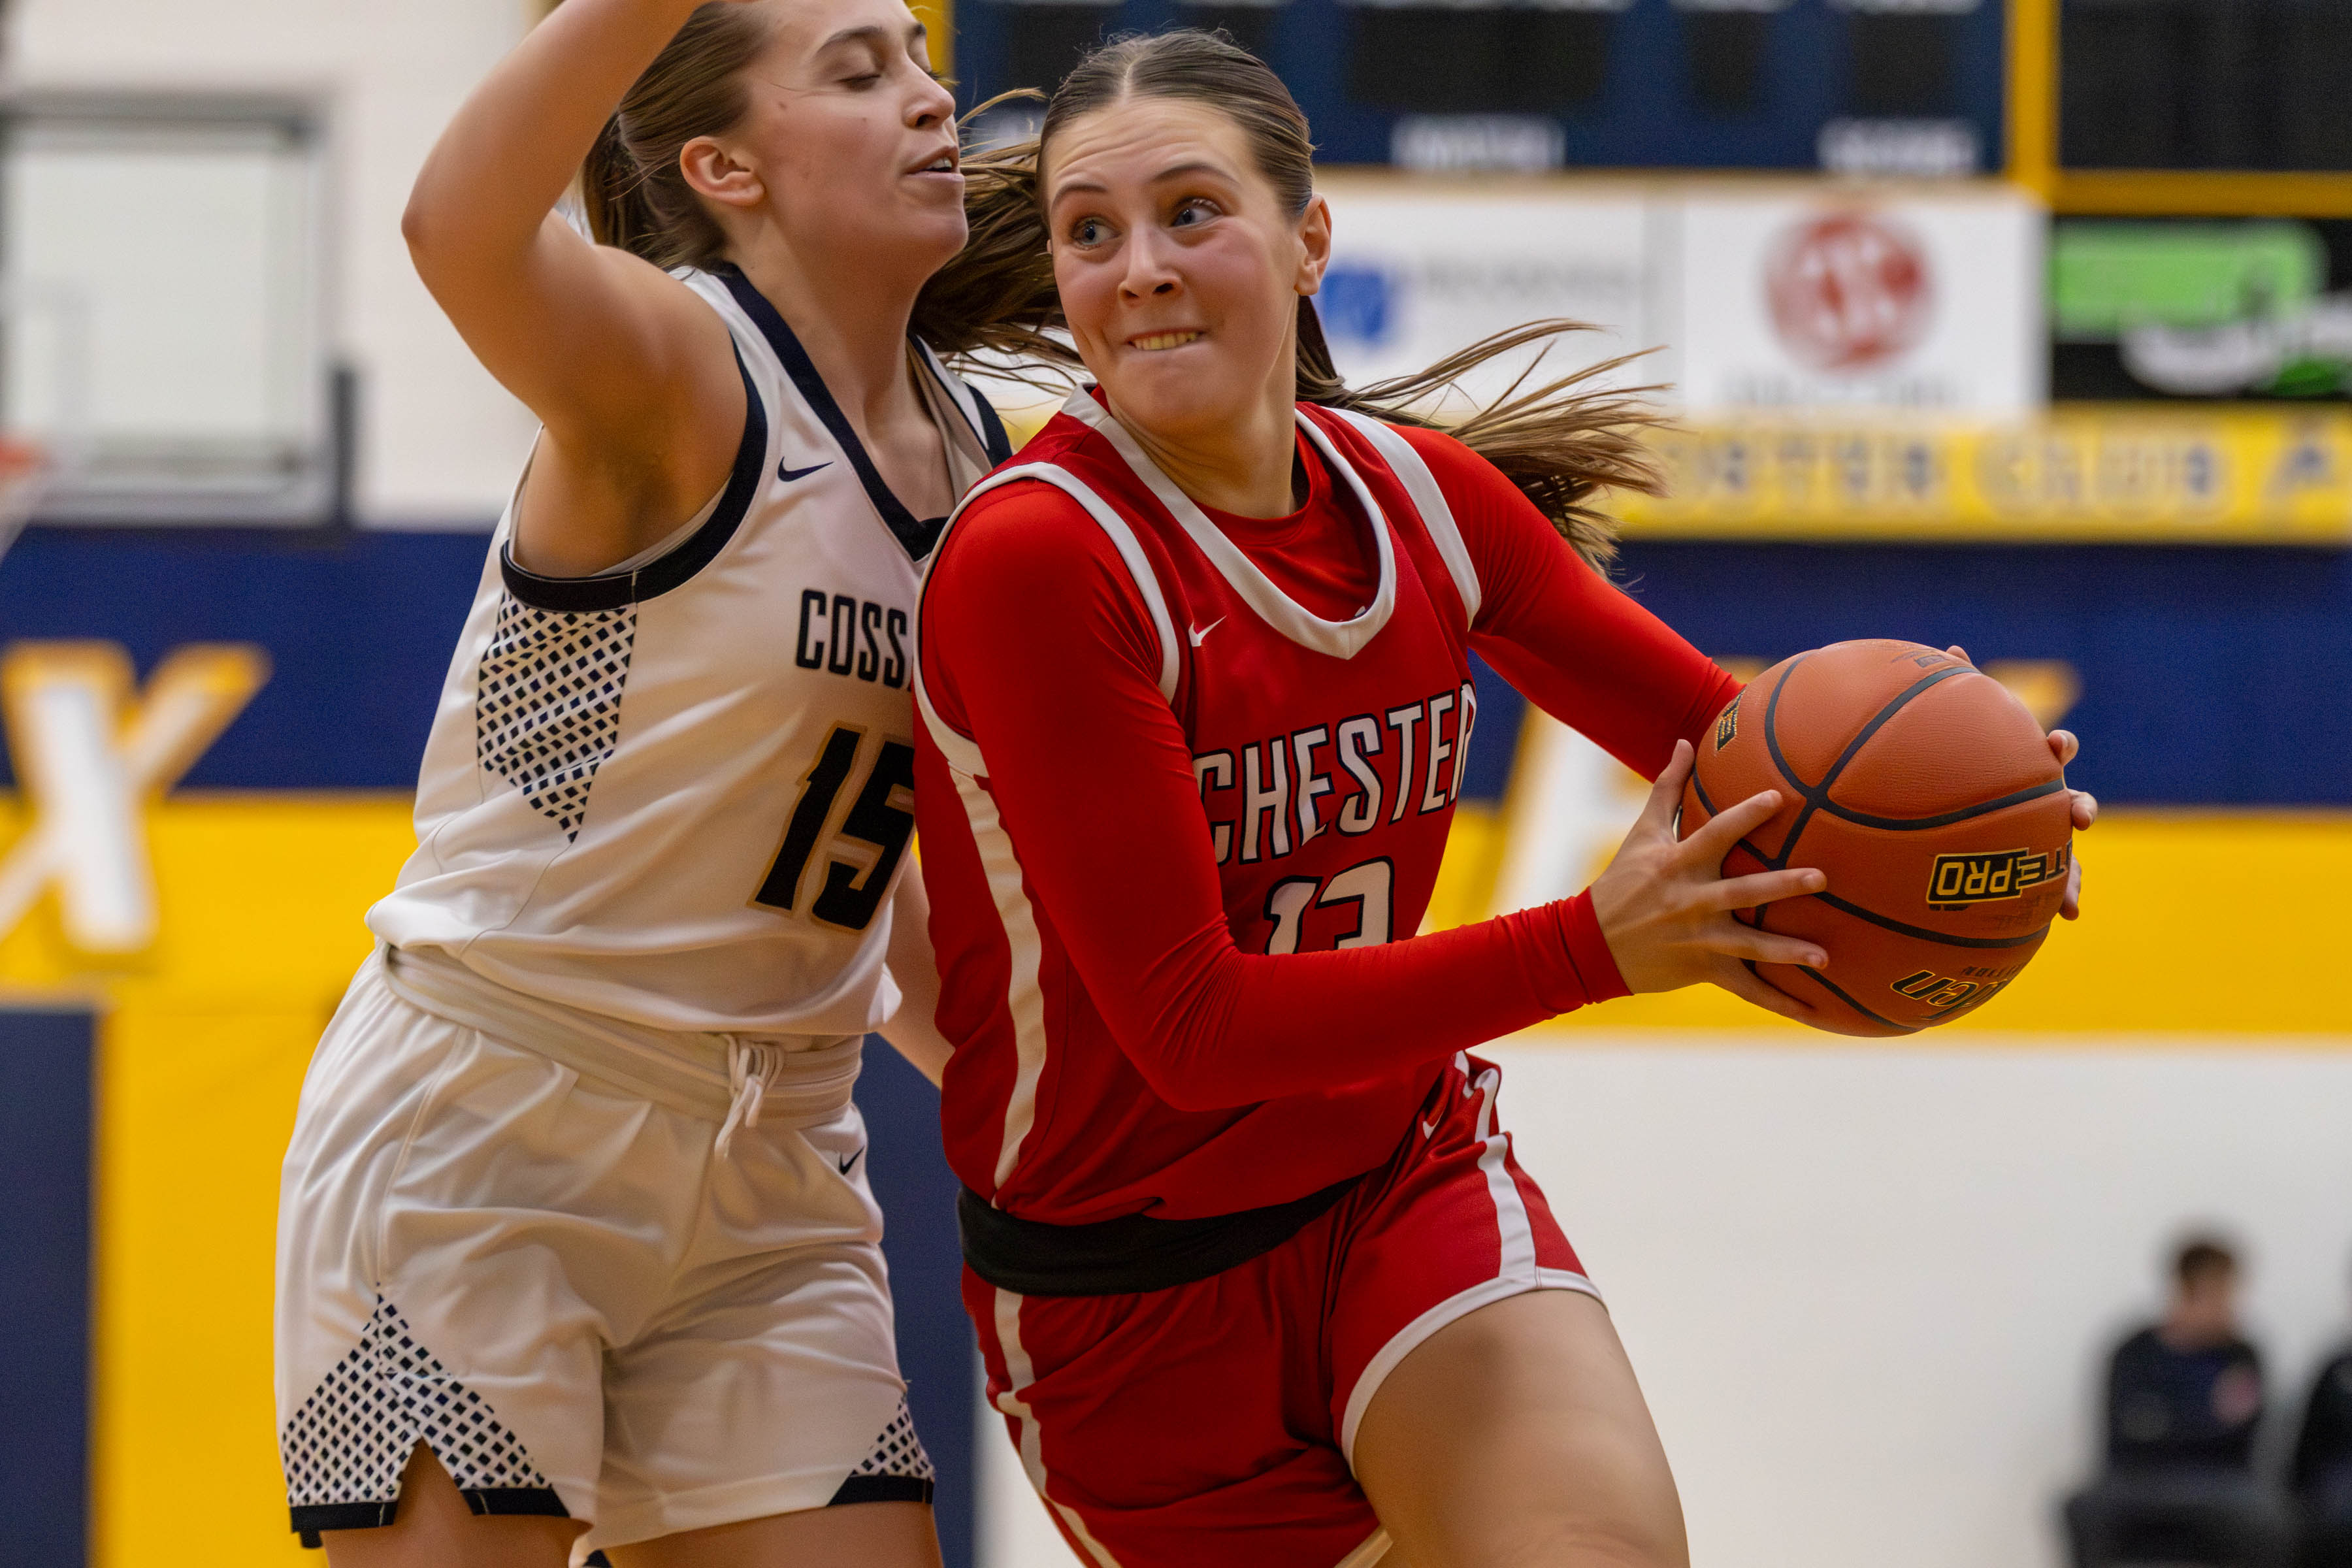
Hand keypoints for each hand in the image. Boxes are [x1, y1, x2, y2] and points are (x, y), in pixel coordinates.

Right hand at [1589, 740, 1831, 1024]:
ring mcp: (1700, 938)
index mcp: (1680, 864)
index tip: (1780, 799)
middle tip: (1821, 878)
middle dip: (1782, 886)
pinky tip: (1814, 1012)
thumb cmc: (1621, 883)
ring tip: (1824, 957)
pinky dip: (1780, 1003)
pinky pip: (1748, 989)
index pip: (1718, 833)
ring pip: (1751, 946)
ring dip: (1788, 952)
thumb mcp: (1641, 834)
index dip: (1748, 815)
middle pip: (1744, 891)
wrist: (1590, 944)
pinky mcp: (1704, 970)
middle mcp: (1692, 900)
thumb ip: (1667, 788)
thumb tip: (1684, 742)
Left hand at [1948, 648, 2093, 919]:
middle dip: (2078, 806)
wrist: (1961, 829)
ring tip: (2080, 886)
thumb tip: (1953, 646)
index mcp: (2027, 770)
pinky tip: (2075, 913)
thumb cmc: (1967, 775)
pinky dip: (2073, 896)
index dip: (2059, 748)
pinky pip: (2065, 885)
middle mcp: (2044, 801)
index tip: (2056, 747)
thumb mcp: (1963, 740)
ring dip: (2080, 865)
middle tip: (2078, 815)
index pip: (2052, 753)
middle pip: (2071, 800)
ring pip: (2074, 850)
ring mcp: (2048, 836)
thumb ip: (1961, 695)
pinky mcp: (2048, 869)